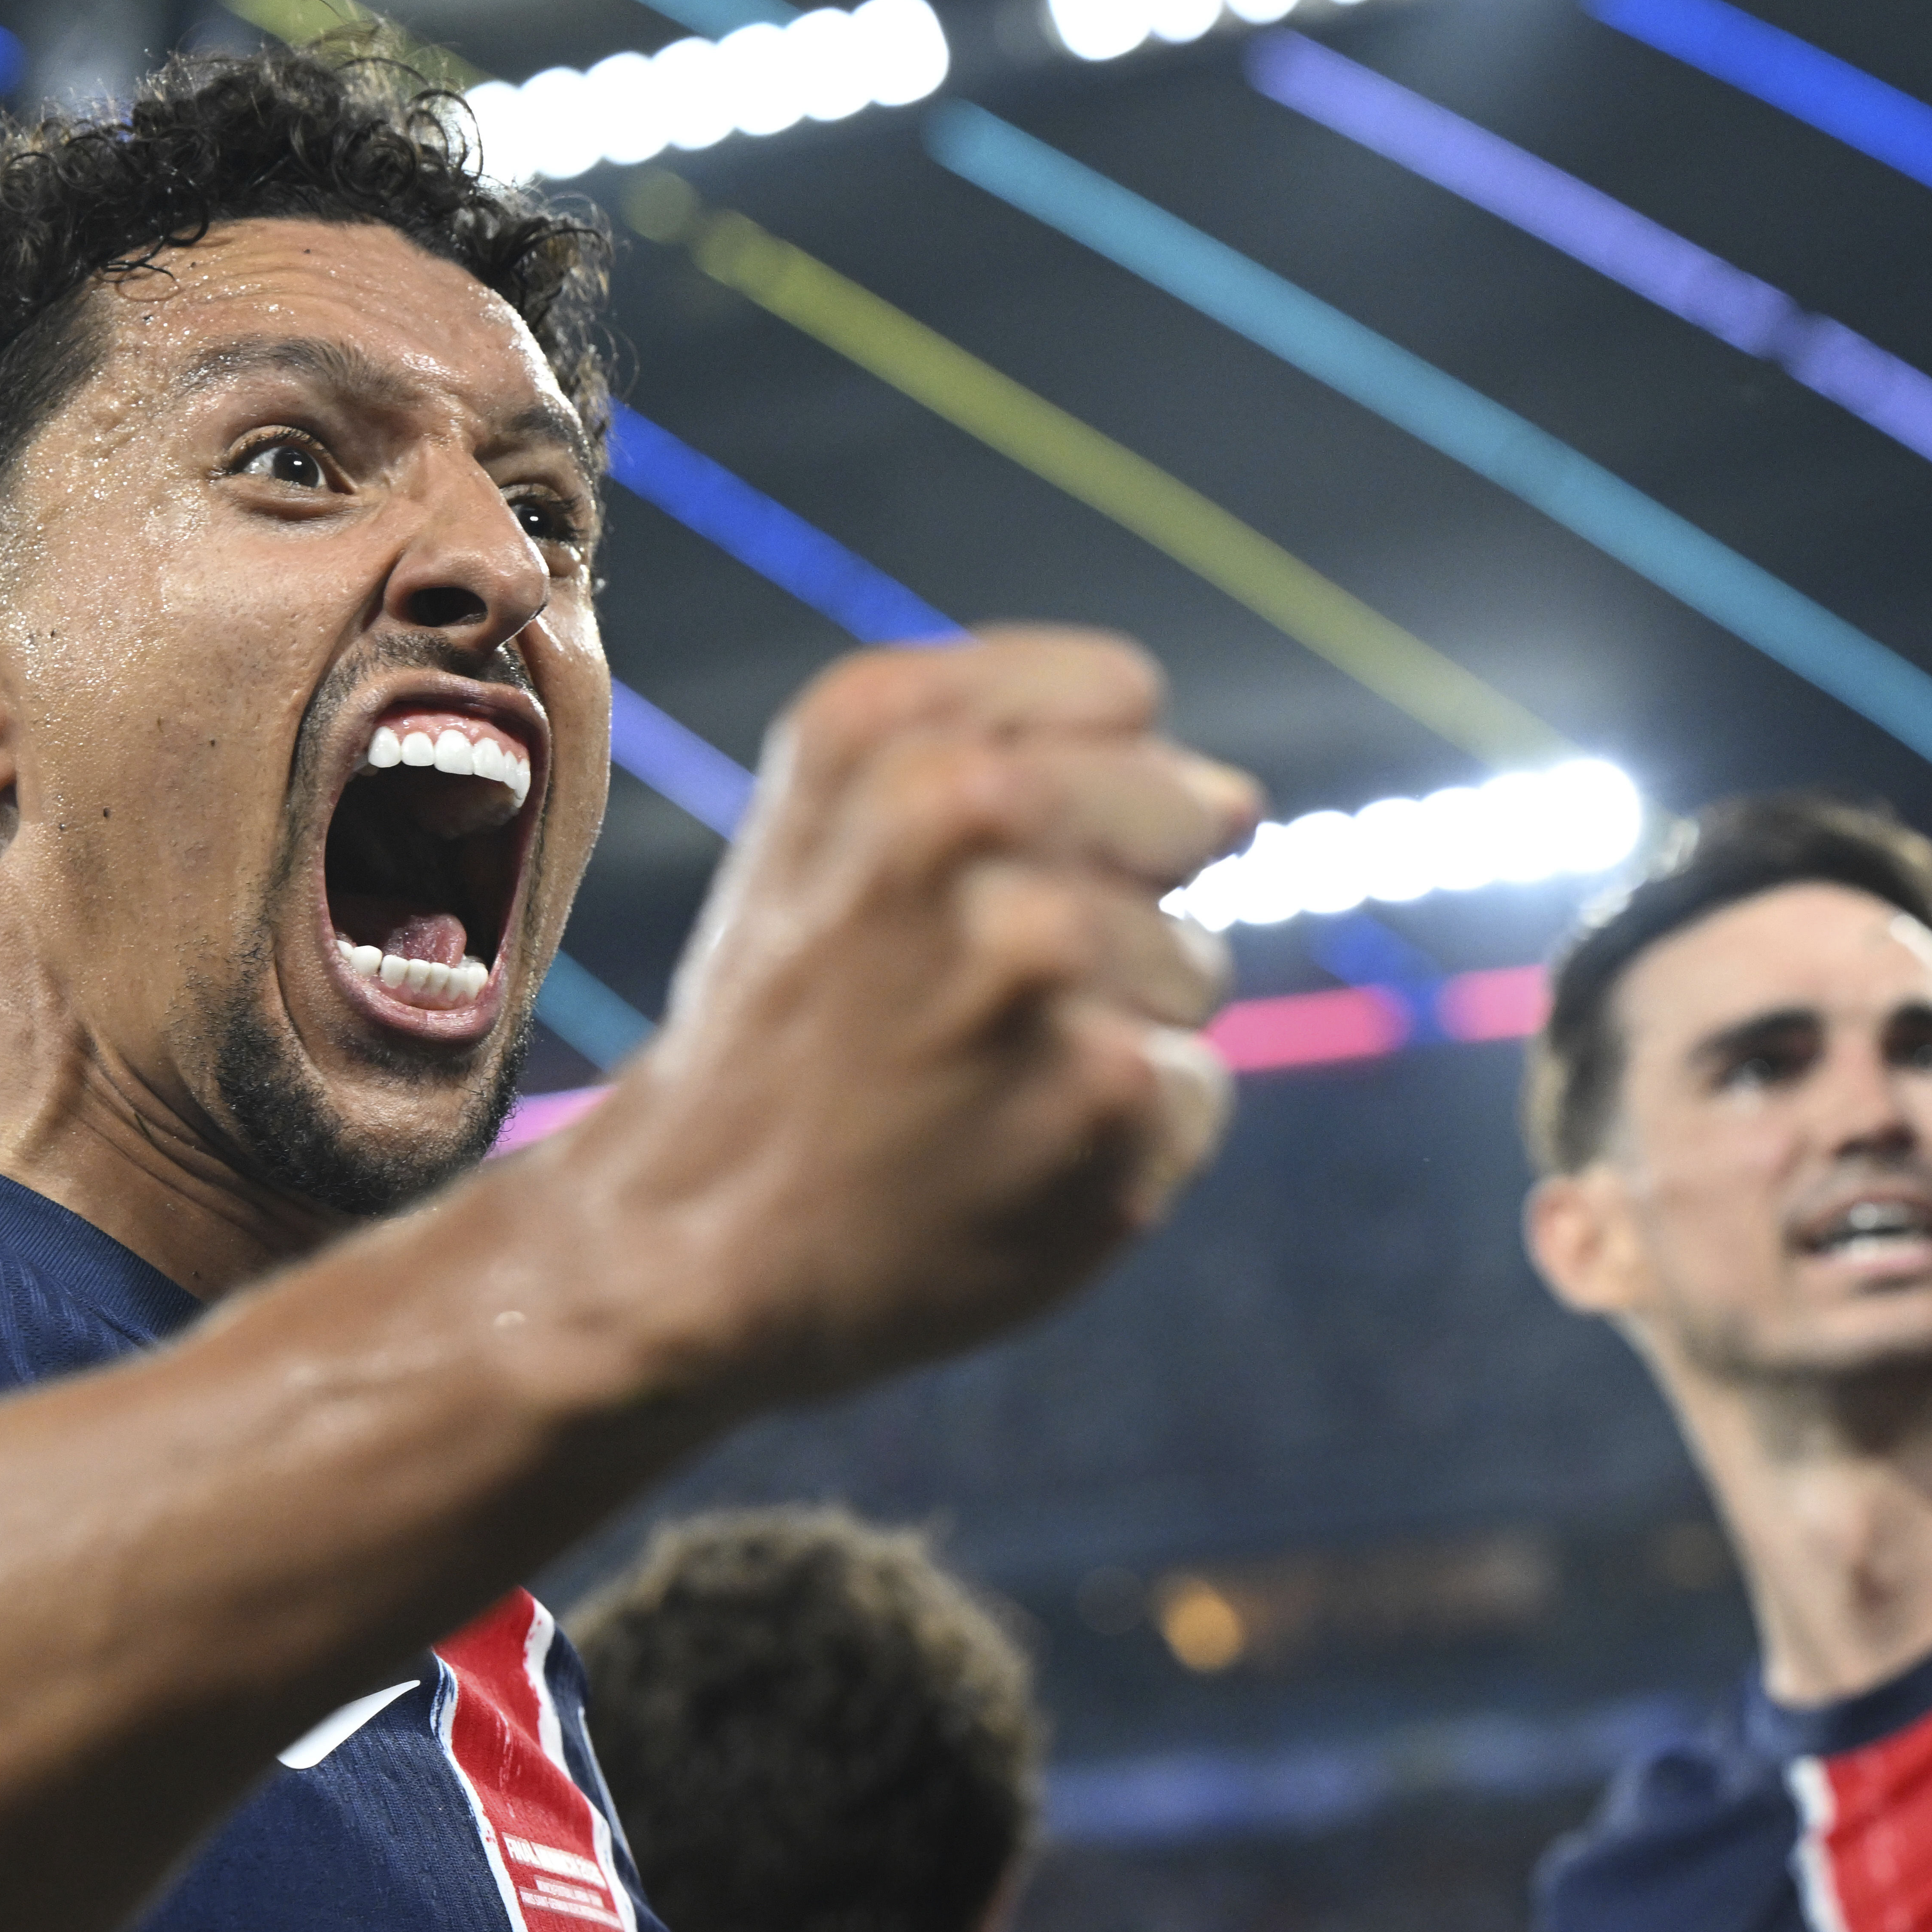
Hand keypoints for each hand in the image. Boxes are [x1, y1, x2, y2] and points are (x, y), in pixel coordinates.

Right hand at [560, 629, 1257, 1404]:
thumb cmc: (794, 1017)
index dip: (1087, 787)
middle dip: (1123, 904)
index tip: (990, 866)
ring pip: (1196, 967)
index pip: (1124, 696)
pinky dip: (1124, 1141)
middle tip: (980, 990)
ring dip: (1116, 1032)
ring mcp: (1038, 949)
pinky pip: (1192, 1087)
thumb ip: (1018, 752)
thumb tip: (1239, 804)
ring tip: (978, 1079)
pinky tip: (1009, 1157)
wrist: (692, 1235)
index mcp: (884, 725)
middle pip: (1191, 819)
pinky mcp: (1105, 1083)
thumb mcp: (835, 820)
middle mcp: (960, 812)